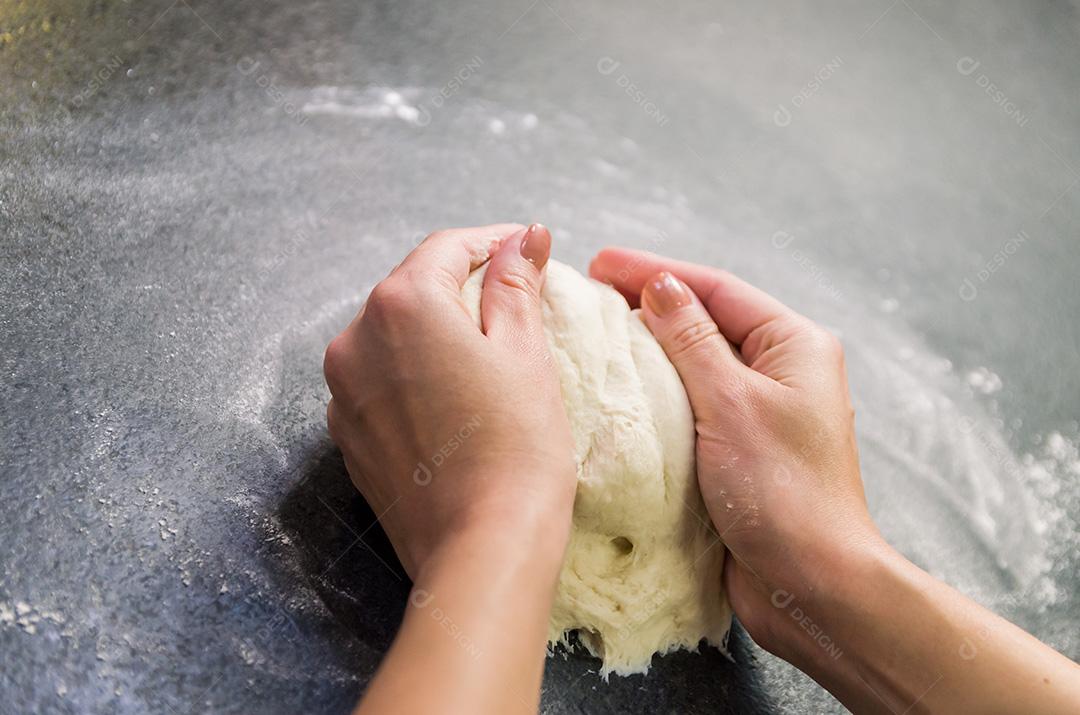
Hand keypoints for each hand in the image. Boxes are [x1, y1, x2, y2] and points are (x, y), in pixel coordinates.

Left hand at [324, 223, 576, 580]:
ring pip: (393, 336)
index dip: (493, 241)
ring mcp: (344, 391)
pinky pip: (380, 381)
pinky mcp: (348, 434)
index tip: (527, 248)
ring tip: (486, 352)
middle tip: (516, 299)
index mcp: (402, 305)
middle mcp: (356, 339)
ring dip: (435, 331)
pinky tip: (454, 398)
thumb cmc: (516, 445)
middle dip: (462, 286)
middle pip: (413, 289)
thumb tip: (525, 235)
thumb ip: (515, 283)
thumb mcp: (525, 351)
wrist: (481, 546)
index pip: (447, 249)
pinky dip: (413, 374)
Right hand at [589, 247, 878, 653]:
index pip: (715, 288)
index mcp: (793, 345)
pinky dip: (654, 397)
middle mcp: (780, 371)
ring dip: (648, 351)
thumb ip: (691, 341)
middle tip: (590, 295)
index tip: (601, 262)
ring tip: (595, 337)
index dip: (655, 271)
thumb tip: (659, 286)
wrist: (811, 584)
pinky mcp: (736, 450)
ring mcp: (758, 412)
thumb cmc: (783, 492)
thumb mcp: (732, 403)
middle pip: (704, 321)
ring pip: (693, 366)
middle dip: (649, 306)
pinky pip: (689, 408)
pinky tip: (618, 394)